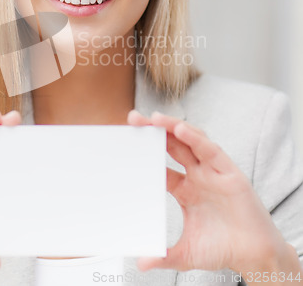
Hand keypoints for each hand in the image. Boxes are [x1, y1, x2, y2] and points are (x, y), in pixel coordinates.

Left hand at [127, 110, 288, 274]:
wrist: (255, 257)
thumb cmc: (222, 249)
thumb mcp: (186, 253)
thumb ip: (164, 256)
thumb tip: (140, 264)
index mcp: (184, 188)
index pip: (160, 163)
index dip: (145, 152)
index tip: (127, 141)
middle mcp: (197, 175)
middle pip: (172, 145)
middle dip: (154, 130)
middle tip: (134, 118)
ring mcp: (212, 172)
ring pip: (190, 141)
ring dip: (173, 127)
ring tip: (154, 118)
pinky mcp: (229, 173)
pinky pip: (211, 150)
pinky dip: (196, 139)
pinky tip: (180, 129)